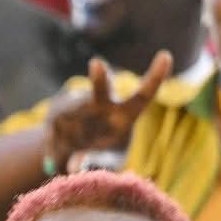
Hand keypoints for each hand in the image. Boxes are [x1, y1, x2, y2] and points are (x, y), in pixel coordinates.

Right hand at [41, 52, 171, 173]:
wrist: (70, 155)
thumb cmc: (100, 158)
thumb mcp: (106, 165)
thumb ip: (97, 165)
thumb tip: (76, 164)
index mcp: (127, 114)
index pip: (144, 95)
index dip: (155, 76)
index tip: (166, 55)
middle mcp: (104, 103)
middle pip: (103, 88)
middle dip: (101, 77)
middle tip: (97, 64)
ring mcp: (78, 103)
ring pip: (71, 114)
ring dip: (68, 138)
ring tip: (71, 154)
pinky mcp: (56, 110)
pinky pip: (54, 128)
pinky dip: (55, 145)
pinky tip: (61, 150)